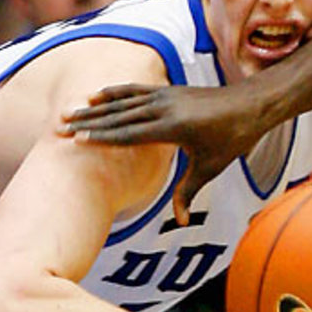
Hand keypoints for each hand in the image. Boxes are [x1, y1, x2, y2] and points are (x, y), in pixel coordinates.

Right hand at [59, 84, 257, 224]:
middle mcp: (166, 107)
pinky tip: (97, 95)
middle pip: (120, 116)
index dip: (102, 137)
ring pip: (124, 101)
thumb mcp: (211, 167)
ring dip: (96, 106)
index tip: (76, 140)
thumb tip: (181, 222)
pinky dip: (114, 93)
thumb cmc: (233, 139)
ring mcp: (167, 95)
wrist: (252, 105)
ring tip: (69, 110)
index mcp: (174, 127)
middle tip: (60, 127)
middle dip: (89, 122)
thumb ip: (189, 192)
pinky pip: (135, 90)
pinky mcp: (170, 89)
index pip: (129, 134)